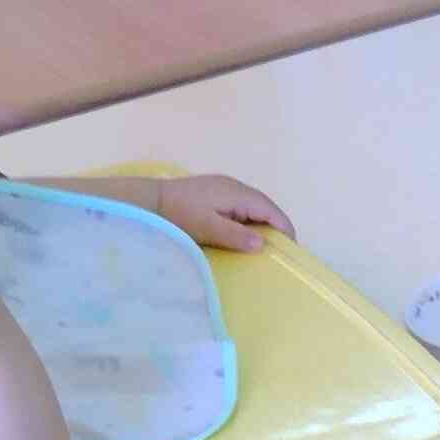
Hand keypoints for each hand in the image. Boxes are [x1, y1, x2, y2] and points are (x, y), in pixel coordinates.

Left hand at [150, 175, 295, 252]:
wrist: (148, 201)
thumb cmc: (178, 214)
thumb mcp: (207, 228)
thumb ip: (235, 236)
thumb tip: (262, 244)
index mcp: (237, 193)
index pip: (271, 210)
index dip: (284, 229)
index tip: (290, 251)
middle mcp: (235, 187)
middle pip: (265, 208)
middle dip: (275, 228)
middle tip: (278, 253)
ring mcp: (224, 189)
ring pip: (253, 208)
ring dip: (260, 226)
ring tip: (263, 248)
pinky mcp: (214, 194)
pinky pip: (240, 208)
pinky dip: (247, 222)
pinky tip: (242, 236)